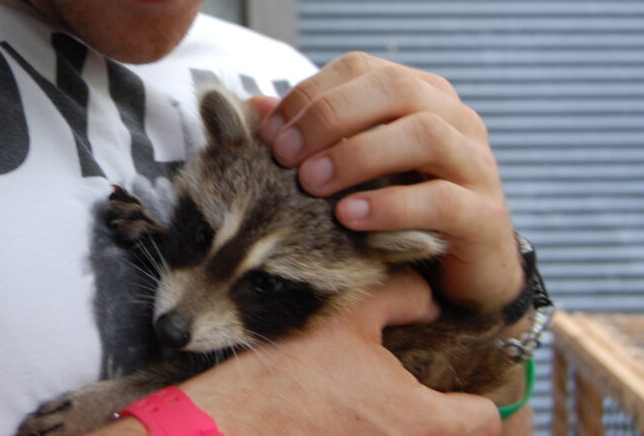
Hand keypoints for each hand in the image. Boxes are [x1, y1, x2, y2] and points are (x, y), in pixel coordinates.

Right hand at [179, 270, 502, 435]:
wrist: (234, 423)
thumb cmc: (291, 374)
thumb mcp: (350, 318)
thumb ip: (401, 298)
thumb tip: (427, 300)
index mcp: (424, 420)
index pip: (487, 420)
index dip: (476, 392)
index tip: (458, 376)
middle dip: (443, 413)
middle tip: (417, 381)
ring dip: (405, 423)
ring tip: (376, 395)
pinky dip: (373, 433)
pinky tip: (345, 414)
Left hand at [253, 52, 522, 312]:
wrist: (462, 270)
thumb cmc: (397, 205)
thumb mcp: (351, 166)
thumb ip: (310, 134)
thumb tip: (254, 107)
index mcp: (418, 93)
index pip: (360, 69)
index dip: (310, 94)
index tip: (269, 132)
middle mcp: (453, 117)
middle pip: (394, 88)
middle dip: (330, 117)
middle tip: (284, 155)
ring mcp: (475, 163)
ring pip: (423, 135)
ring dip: (358, 155)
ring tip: (312, 183)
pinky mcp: (483, 214)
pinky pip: (441, 199)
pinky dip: (389, 205)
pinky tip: (348, 218)